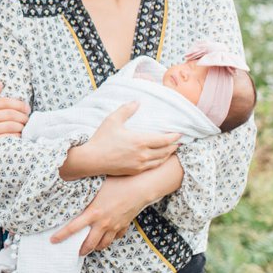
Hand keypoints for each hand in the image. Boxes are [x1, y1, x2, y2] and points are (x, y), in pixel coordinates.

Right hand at [0, 82, 28, 158]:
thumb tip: (0, 84)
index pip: (5, 102)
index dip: (19, 104)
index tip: (27, 108)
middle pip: (10, 114)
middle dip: (23, 116)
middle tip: (27, 118)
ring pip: (10, 127)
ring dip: (21, 127)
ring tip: (24, 127)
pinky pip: (6, 139)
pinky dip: (15, 137)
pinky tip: (17, 136)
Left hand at [51, 175, 155, 254]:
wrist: (140, 187)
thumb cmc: (117, 182)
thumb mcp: (97, 187)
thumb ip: (85, 194)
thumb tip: (72, 191)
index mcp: (93, 213)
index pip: (73, 227)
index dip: (61, 235)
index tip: (53, 241)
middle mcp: (103, 223)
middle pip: (89, 243)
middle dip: (82, 250)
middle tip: (76, 252)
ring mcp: (115, 226)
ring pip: (104, 243)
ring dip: (96, 247)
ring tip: (91, 247)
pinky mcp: (124, 225)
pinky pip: (116, 237)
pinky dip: (110, 239)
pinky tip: (107, 237)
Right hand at [61, 102, 178, 179]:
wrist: (92, 159)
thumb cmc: (101, 139)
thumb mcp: (112, 120)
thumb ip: (126, 110)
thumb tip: (137, 101)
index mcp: (140, 141)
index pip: (164, 140)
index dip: (174, 137)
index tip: (180, 134)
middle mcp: (143, 154)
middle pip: (165, 151)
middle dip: (174, 146)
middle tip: (179, 141)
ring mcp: (139, 164)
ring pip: (160, 160)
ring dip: (168, 154)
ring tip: (172, 150)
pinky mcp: (135, 171)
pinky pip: (152, 167)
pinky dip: (159, 162)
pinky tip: (158, 159)